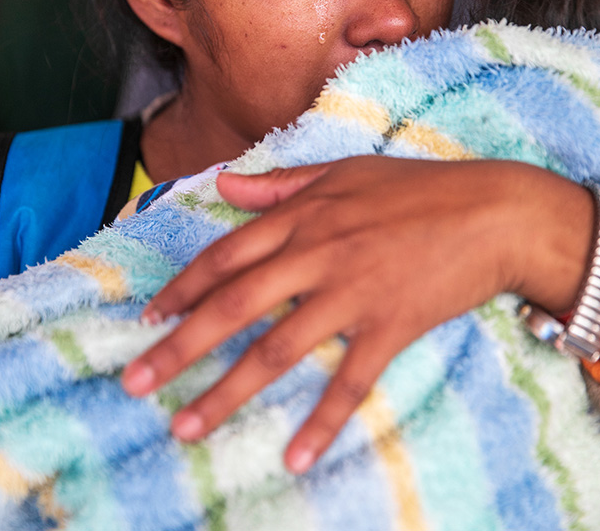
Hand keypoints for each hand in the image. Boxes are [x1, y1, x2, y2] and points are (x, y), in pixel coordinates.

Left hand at [121, 156, 592, 472]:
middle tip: (135, 384)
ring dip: (227, 392)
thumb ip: (279, 184)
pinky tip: (295, 456)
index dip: (181, 290)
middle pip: (234, 306)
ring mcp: (353, 292)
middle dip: (179, 348)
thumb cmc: (416, 188)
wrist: (492, 211)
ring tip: (185, 427)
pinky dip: (323, 421)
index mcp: (303, 215)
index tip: (147, 321)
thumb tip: (223, 186)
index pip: (225, 257)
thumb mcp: (343, 172)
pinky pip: (350, 381)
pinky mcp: (390, 326)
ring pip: (277, 350)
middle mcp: (317, 253)